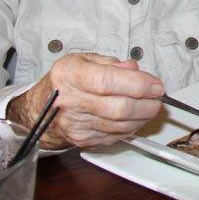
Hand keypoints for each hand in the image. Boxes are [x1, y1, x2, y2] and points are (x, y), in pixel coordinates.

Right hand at [7, 53, 163, 148]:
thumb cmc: (64, 81)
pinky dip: (132, 126)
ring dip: (143, 116)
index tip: (155, 85)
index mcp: (69, 74)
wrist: (40, 109)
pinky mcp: (82, 140)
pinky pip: (116, 135)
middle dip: (147, 104)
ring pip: (121, 125)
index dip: (138, 84)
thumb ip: (112, 63)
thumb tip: (135, 70)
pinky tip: (135, 117)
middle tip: (158, 97)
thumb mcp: (84, 60)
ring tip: (150, 106)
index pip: (109, 81)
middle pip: (119, 107)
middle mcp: (70, 100)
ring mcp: (75, 123)